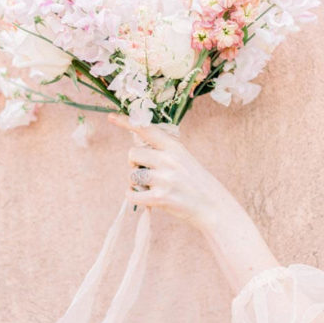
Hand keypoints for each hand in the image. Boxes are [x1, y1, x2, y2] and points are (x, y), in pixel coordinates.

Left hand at [106, 112, 227, 229]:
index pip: (146, 130)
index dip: (127, 122)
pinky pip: (131, 194)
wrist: (212, 205)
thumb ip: (162, 151)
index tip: (111, 117)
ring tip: (151, 187)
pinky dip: (133, 196)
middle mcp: (168, 160)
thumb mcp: (183, 158)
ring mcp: (164, 179)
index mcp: (174, 147)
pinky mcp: (160, 198)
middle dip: (134, 164)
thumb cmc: (194, 181)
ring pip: (131, 175)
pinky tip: (144, 197)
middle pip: (132, 154)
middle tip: (146, 172)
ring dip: (136, 182)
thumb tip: (136, 148)